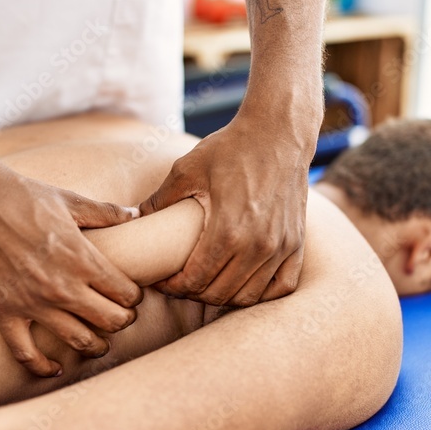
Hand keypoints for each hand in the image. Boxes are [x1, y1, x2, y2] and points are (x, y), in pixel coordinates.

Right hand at [0, 161, 142, 376]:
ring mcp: (32, 304)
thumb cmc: (21, 197)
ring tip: (99, 344)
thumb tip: (135, 214)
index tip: (131, 295)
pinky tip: (54, 367)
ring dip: (95, 346)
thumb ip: (105, 212)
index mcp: (81, 259)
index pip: (125, 293)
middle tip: (122, 317)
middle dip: (123, 321)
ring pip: (77, 340)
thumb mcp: (69, 200)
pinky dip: (42, 366)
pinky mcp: (4, 314)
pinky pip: (26, 353)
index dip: (134, 297)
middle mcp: (61, 287)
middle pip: (109, 321)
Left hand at [138, 109, 315, 306]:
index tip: (162, 281)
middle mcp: (258, 246)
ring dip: (224, 296)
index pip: (195, 281)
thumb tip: (133, 220)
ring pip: (248, 297)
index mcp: (228, 232)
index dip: (173, 287)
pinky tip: (243, 283)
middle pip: (219, 294)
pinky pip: (282, 286)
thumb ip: (158, 200)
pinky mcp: (297, 243)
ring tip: (208, 283)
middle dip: (194, 294)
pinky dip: (262, 293)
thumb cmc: (230, 149)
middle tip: (180, 283)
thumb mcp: (185, 170)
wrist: (278, 132)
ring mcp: (280, 247)